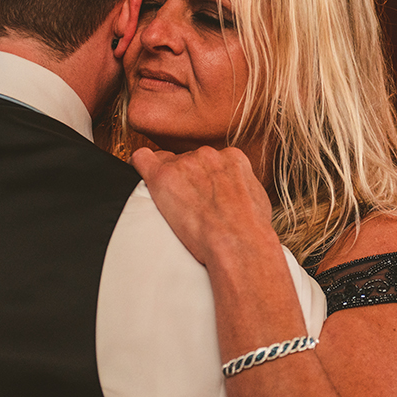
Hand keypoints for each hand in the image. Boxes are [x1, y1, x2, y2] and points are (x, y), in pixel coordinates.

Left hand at [131, 146, 273, 265]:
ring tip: (171, 203)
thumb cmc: (251, 230)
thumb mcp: (258, 198)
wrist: (238, 242)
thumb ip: (244, 185)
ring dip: (167, 180)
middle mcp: (208, 154)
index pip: (208, 158)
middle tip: (186, 203)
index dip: (201, 175)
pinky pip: (141, 159)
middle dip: (185, 178)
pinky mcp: (164, 176)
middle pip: (186, 159)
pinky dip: (138, 166)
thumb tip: (239, 191)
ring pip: (165, 162)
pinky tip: (139, 176)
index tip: (199, 190)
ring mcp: (185, 163)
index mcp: (232, 158)